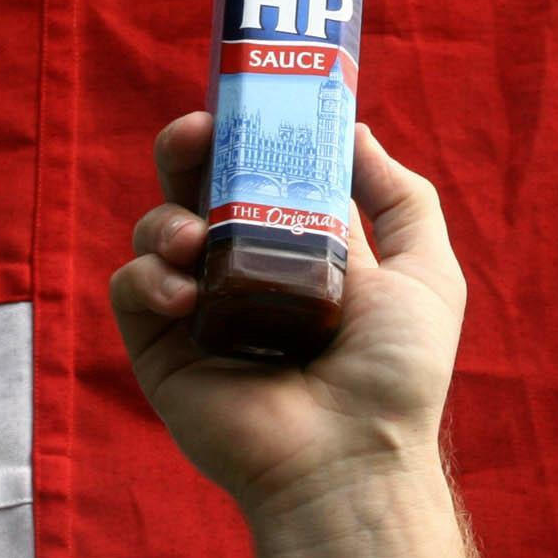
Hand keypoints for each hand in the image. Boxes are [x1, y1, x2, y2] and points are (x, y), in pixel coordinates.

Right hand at [107, 112, 468, 518]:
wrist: (349, 458)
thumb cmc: (394, 376)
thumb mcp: (426, 272)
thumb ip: (402, 197)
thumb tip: (354, 128)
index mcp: (299, 246)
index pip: (259, 170)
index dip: (246, 131)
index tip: (243, 100)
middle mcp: (243, 270)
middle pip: (198, 186)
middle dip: (189, 149)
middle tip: (196, 135)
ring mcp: (199, 309)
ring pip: (157, 228)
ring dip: (165, 216)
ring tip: (192, 240)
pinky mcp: (162, 350)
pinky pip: (131, 289)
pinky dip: (146, 275)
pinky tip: (179, 291)